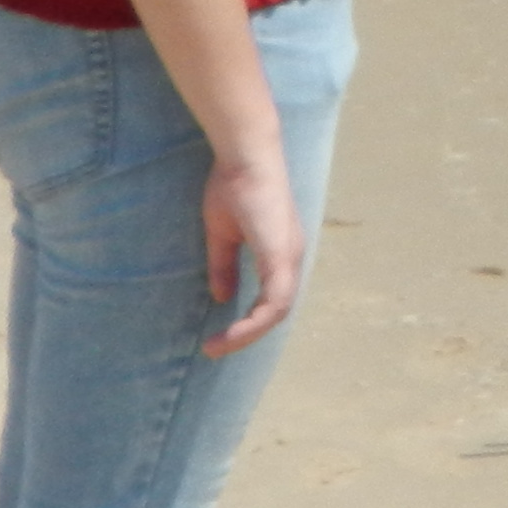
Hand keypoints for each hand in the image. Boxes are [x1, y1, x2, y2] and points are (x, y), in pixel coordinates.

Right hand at [199, 150, 305, 355]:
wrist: (244, 157)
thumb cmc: (234, 187)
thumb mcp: (223, 235)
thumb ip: (225, 266)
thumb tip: (222, 297)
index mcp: (280, 253)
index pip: (273, 299)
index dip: (248, 323)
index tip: (217, 338)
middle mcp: (292, 258)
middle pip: (278, 311)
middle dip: (246, 336)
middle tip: (215, 349)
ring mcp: (290, 256)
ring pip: (278, 311)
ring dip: (248, 335)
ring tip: (217, 347)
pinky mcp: (281, 254)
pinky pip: (276, 300)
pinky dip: (255, 322)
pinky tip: (233, 333)